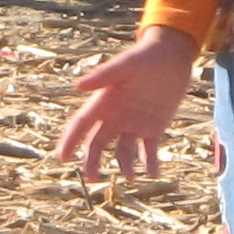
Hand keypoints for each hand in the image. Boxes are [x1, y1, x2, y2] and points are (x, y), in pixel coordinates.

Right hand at [57, 25, 200, 183]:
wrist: (172, 55)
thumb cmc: (145, 56)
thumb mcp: (125, 65)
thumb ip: (103, 76)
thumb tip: (77, 85)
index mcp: (104, 101)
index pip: (81, 124)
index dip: (70, 140)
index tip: (62, 157)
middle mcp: (115, 116)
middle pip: (97, 143)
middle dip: (92, 161)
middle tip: (92, 178)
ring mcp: (134, 124)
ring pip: (123, 151)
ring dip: (125, 165)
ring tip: (131, 176)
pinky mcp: (153, 127)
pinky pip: (149, 151)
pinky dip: (150, 164)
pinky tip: (154, 173)